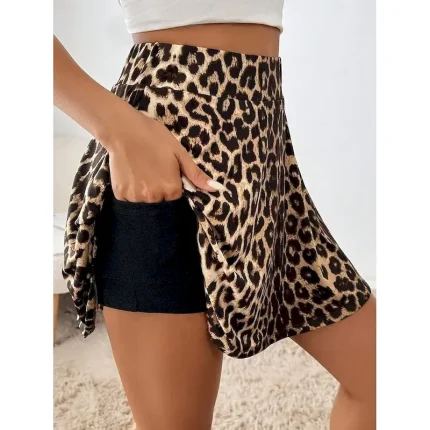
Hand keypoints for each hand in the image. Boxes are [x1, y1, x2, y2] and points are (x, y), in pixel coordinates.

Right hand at [103, 104, 224, 201]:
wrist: (122, 128)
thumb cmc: (153, 137)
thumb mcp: (179, 153)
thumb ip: (196, 175)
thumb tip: (217, 188)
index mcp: (171, 189)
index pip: (176, 200)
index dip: (172, 189)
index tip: (166, 175)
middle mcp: (154, 197)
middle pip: (160, 204)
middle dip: (159, 192)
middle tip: (152, 173)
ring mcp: (135, 197)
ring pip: (144, 203)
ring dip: (144, 193)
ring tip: (141, 173)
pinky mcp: (120, 194)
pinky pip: (129, 200)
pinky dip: (131, 191)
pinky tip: (131, 175)